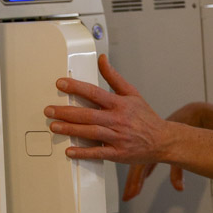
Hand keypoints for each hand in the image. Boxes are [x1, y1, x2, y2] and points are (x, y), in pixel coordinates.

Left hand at [45, 56, 184, 198]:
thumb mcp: (132, 93)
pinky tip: (70, 151)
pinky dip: (84, 152)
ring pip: (90, 132)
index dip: (76, 88)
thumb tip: (102, 59)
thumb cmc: (146, 118)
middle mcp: (117, 120)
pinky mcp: (118, 153)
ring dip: (70, 130)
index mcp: (120, 104)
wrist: (163, 141)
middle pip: (88, 114)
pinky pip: (98, 153)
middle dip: (66, 112)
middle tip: (49, 110)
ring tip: (54, 126)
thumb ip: (114, 77)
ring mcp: (117, 138)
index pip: (94, 93)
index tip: (61, 84)